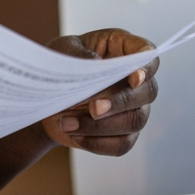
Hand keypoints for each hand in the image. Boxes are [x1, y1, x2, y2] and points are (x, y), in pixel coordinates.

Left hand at [40, 29, 158, 156]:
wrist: (47, 97)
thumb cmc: (59, 64)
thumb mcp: (62, 52)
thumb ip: (79, 55)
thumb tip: (96, 64)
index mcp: (122, 50)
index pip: (147, 54)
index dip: (146, 67)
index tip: (134, 78)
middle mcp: (135, 80)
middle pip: (148, 92)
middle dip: (120, 102)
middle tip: (93, 108)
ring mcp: (133, 108)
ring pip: (135, 121)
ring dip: (101, 126)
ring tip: (67, 122)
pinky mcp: (124, 134)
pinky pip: (122, 144)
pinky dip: (97, 143)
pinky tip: (76, 135)